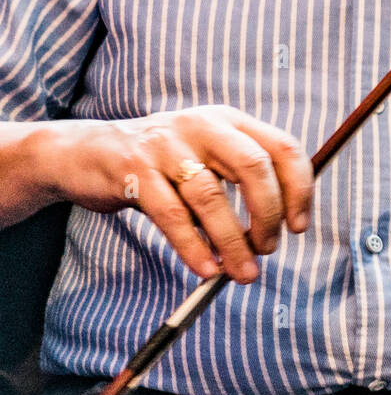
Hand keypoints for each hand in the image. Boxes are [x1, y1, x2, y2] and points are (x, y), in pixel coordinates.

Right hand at [35, 106, 312, 282]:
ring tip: (242, 273)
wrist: (87, 153)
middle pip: (253, 166)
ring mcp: (166, 146)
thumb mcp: (205, 154)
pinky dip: (194, 247)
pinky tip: (206, 269)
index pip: (282, 147)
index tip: (299, 226)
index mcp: (228, 121)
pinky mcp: (135, 171)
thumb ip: (240, 177)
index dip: (299, 189)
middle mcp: (202, 125)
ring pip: (211, 196)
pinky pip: (173, 215)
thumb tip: (281, 226)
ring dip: (232, 242)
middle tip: (267, 250)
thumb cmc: (161, 163)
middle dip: (268, 215)